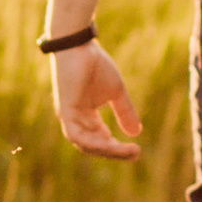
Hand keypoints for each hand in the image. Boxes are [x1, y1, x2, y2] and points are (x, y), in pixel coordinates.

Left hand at [51, 39, 143, 156]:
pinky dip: (94, 142)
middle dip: (115, 152)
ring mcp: (69, 117)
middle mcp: (76, 120)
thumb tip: (136, 133)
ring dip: (107, 150)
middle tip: (135, 154)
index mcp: (85, 116)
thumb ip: (124, 112)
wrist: (79, 46)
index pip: (99, 139)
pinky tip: (111, 143)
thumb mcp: (116, 92)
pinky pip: (78, 136)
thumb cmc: (96, 65)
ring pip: (86, 144)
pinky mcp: (65, 112)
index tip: (135, 150)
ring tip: (128, 151)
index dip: (116, 147)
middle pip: (93, 145)